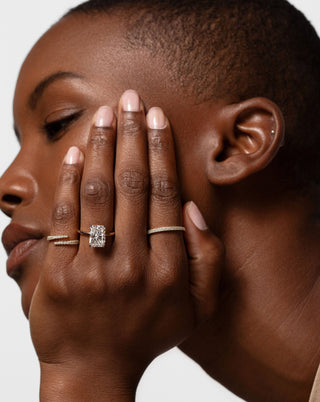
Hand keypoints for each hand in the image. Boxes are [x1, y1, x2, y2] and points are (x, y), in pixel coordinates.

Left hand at [29, 90, 223, 400]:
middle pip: (132, 186)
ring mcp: (94, 269)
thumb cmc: (147, 333)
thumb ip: (207, 259)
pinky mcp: (59, 275)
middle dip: (131, 136)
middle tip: (130, 100)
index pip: (166, 196)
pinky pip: (64, 219)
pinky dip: (68, 182)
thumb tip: (193, 210)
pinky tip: (74, 153)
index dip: (161, 152)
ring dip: (100, 149)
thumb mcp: (197, 307)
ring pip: (98, 195)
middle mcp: (133, 265)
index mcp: (169, 270)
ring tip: (103, 115)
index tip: (156, 119)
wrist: (94, 370)